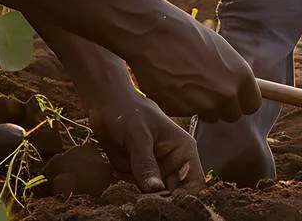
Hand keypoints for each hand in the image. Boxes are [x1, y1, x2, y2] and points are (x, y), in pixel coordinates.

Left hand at [88, 90, 205, 192]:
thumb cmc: (128, 110)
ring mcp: (155, 168)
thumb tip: (155, 189)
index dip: (183, 195)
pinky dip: (126, 182)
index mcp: (183, 150)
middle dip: (155, 194)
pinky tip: (118, 165)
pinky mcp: (139, 171)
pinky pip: (135, 187)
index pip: (195, 183)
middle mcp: (172, 163)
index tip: (162, 197)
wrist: (106, 103)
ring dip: (137, 186)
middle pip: (172, 193)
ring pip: (151, 192)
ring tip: (126, 165)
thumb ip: (146, 163)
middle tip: (139, 185)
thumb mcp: (138, 135)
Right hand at [123, 15, 259, 122]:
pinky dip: (179, 104)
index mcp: (242, 78)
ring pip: (208, 116)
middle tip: (205, 86)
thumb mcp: (221, 51)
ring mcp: (203, 106)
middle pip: (231, 115)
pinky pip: (184, 113)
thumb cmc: (188, 36)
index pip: (252, 106)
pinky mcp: (180, 112)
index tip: (231, 96)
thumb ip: (232, 75)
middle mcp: (226, 95)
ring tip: (186, 80)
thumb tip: (237, 91)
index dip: (241, 101)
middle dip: (221, 106)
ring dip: (200, 105)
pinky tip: (171, 83)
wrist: (155, 33)